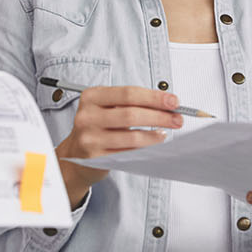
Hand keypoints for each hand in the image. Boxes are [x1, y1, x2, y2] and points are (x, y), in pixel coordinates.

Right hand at [54, 85, 183, 207]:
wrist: (74, 155)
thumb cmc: (97, 127)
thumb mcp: (106, 108)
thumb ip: (132, 103)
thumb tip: (167, 104)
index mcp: (91, 97)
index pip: (128, 94)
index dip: (154, 97)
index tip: (173, 101)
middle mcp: (87, 116)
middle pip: (132, 114)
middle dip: (160, 116)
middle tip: (177, 118)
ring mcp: (90, 138)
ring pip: (132, 136)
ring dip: (155, 134)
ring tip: (166, 131)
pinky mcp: (96, 157)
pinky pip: (128, 152)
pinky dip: (146, 147)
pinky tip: (154, 142)